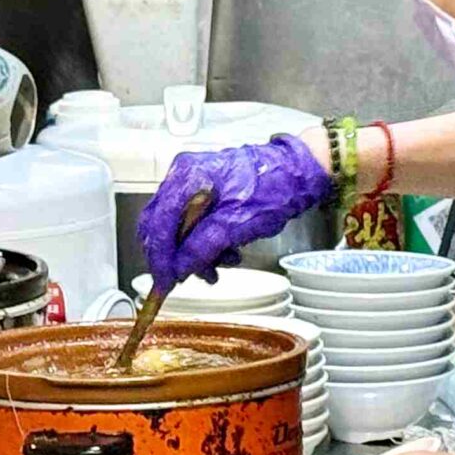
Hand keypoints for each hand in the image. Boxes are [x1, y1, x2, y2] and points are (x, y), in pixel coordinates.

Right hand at [139, 135, 332, 292]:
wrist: (297, 172)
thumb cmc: (273, 187)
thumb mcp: (235, 225)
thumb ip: (202, 247)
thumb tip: (179, 268)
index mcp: (186, 177)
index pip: (157, 224)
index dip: (159, 258)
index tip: (164, 282)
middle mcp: (183, 175)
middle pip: (161, 225)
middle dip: (176, 256)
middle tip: (189, 277)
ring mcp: (192, 181)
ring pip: (176, 226)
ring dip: (193, 252)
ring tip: (217, 267)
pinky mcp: (204, 189)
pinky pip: (191, 221)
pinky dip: (202, 241)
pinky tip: (223, 252)